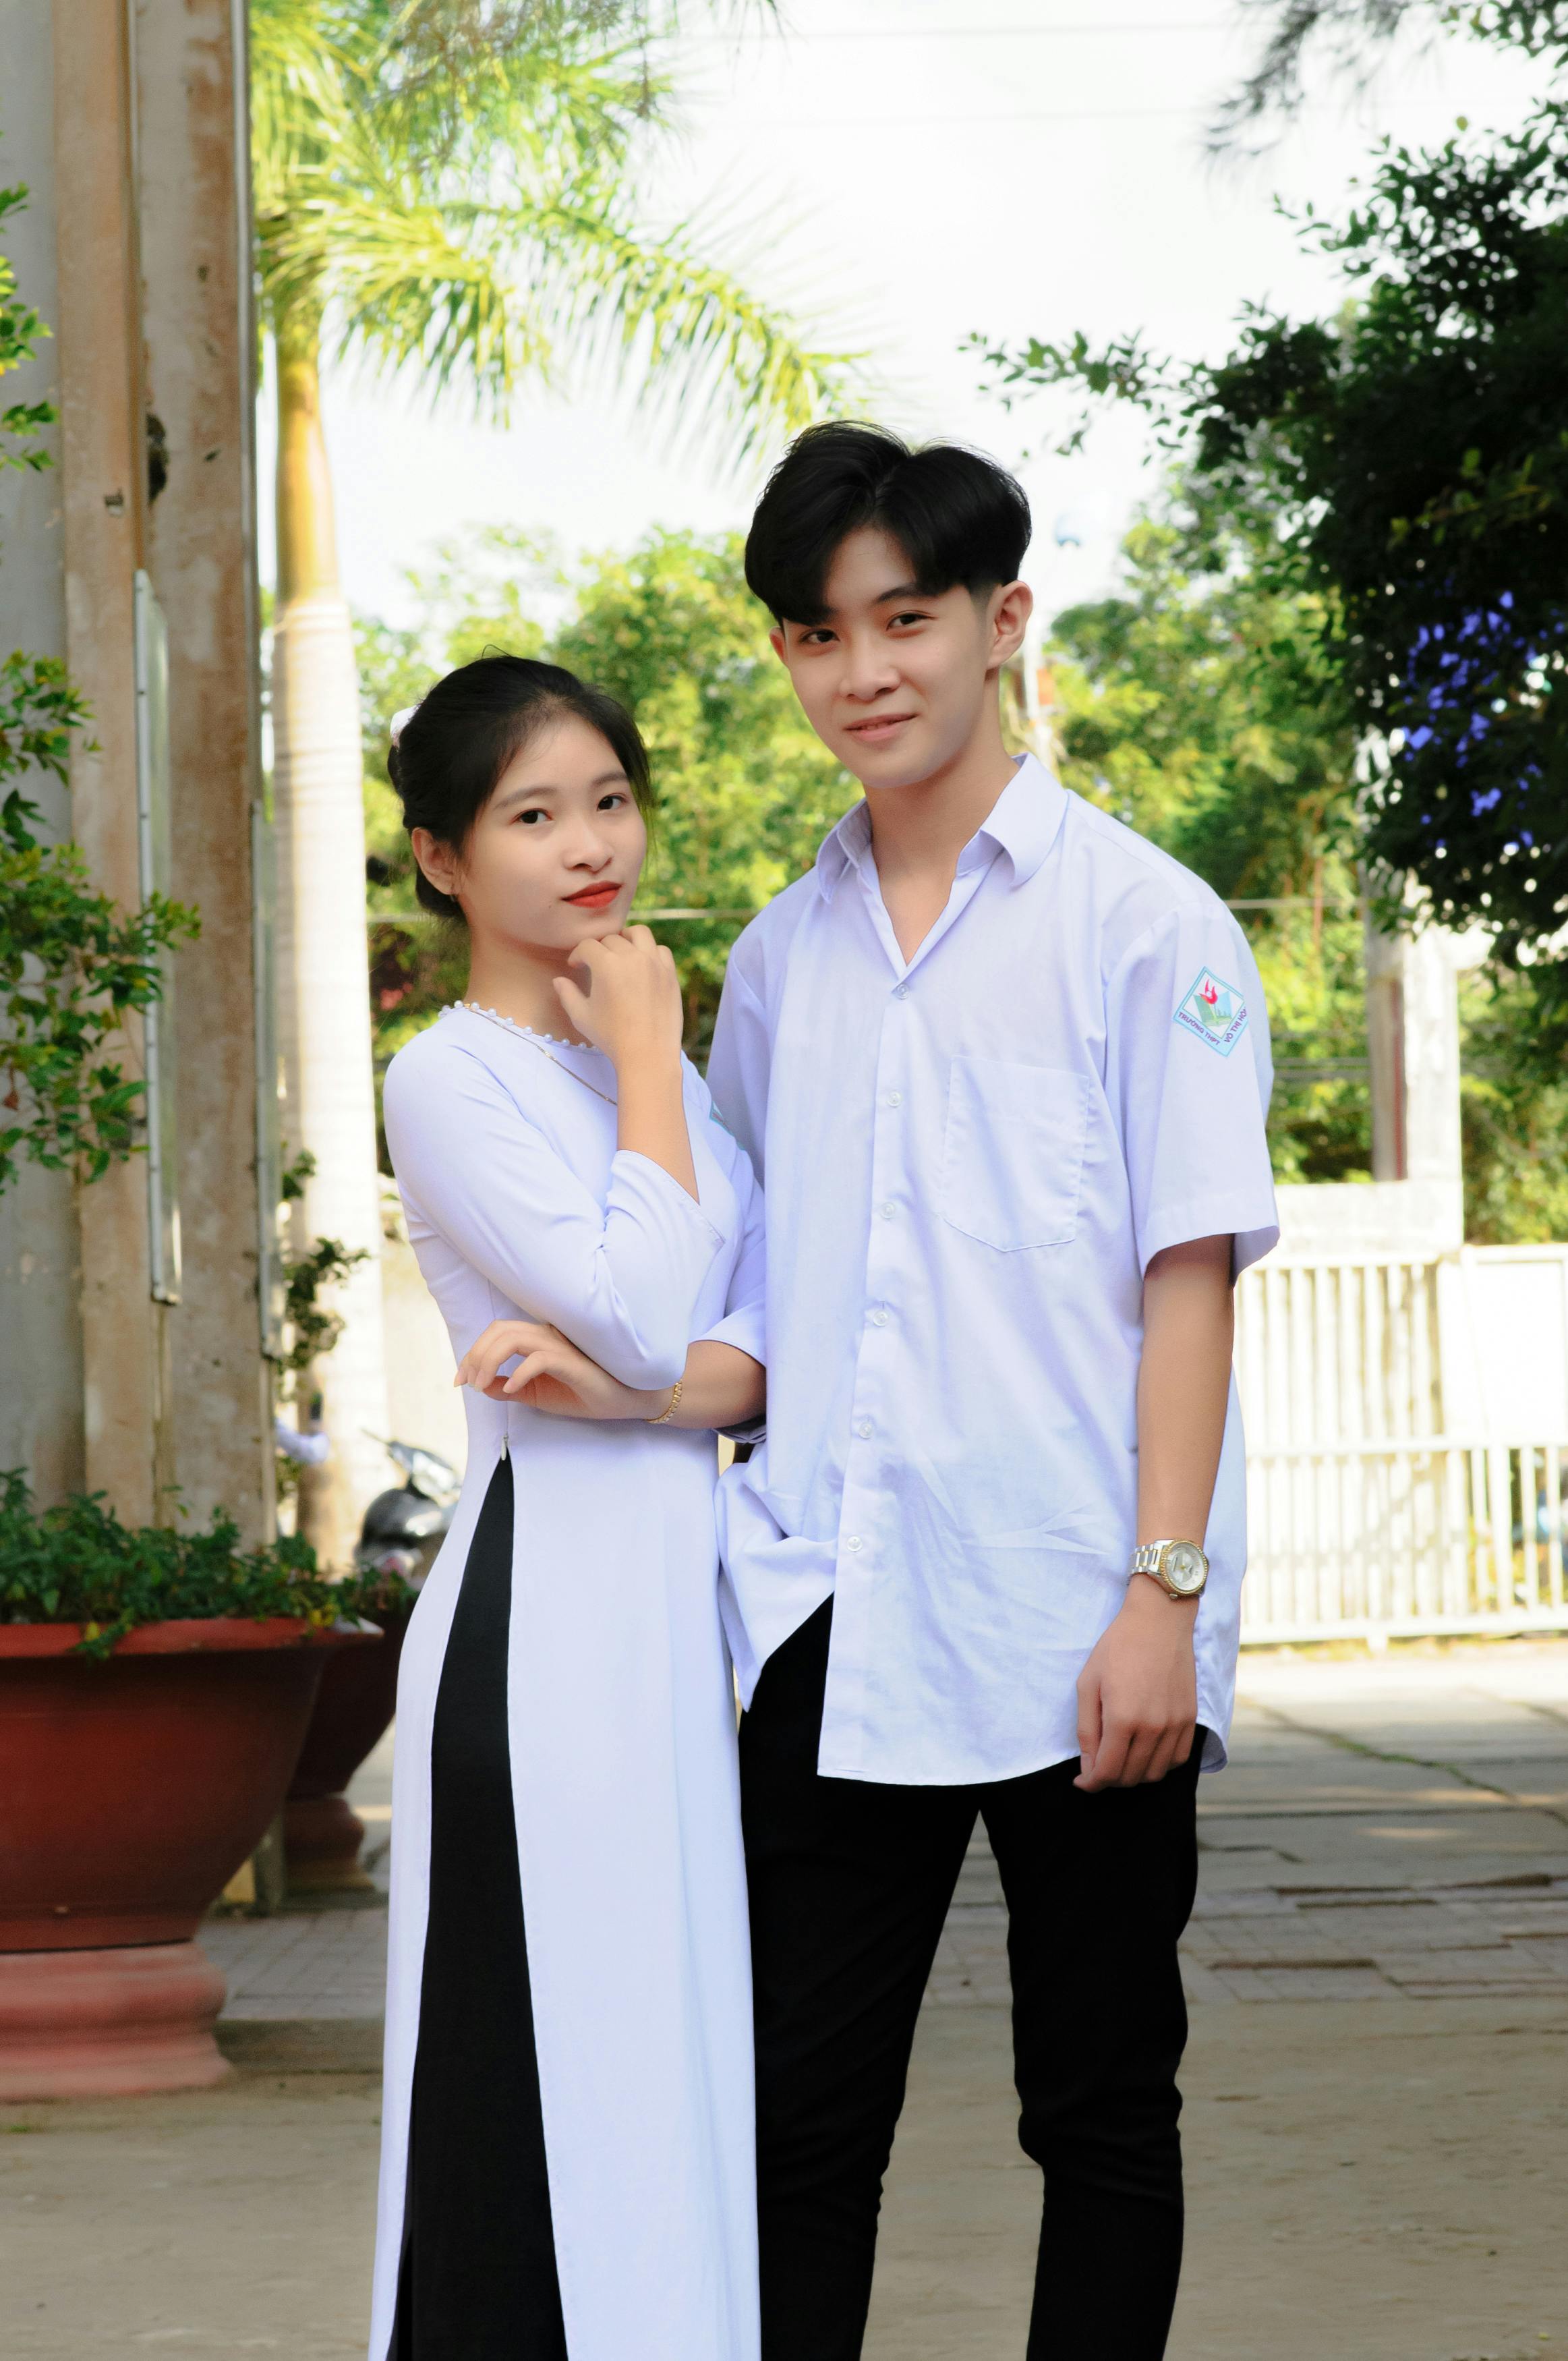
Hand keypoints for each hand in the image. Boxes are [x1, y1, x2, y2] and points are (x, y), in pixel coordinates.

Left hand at [454, 1319, 662, 1421]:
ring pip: (514, 1338)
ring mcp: (561, 1346)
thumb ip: (511, 1389)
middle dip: (474, 1355)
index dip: (473, 1352)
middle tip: (465, 1382)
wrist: (628, 1399)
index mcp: (539, 1340)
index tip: (461, 1380)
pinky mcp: (573, 1362)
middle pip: (500, 1330)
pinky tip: (511, 1389)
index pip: (498, 1333)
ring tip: (481, 1384)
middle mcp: (548, 1335)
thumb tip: (483, 1385)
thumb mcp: (540, 1395)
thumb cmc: (586, 1393)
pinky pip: (539, 1358)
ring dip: (489, 1360)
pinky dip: (519, 1372)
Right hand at [554, 925, 683, 1071]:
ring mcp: (654, 963)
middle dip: (599, 950)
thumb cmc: (611, 1037)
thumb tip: (558, 980)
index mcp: (606, 964)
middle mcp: (632, 957)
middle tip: (595, 964)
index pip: (587, 946)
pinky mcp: (670, 973)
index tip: (575, 966)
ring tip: (621, 950)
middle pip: (611, 940)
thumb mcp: (581, 1017)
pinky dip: (650, 951)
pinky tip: (643, 963)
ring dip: (626, 938)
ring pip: (639, 933)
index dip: (577, 955)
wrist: (648, 1054)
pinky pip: (660, 950)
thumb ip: (567, 994)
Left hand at [1074, 1578, 1197, 1791]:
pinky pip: (1178, 1759)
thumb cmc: (1117, 1648)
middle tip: (1097, 1767)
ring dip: (1134, 1775)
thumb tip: (1088, 1768)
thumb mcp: (1088, 1684)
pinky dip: (1160, 1764)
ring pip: (1155, 1773)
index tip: (1081, 1781)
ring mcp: (1175, 1724)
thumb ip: (1087, 1730)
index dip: (1091, 1783)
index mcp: (1122, 1718)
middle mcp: (1152, 1727)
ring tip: (1120, 1760)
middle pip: (1130, 1777)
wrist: (1158, 1621)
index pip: (1107, 1772)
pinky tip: (1146, 1752)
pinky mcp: (1190, 1718)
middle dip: (1109, 1779)